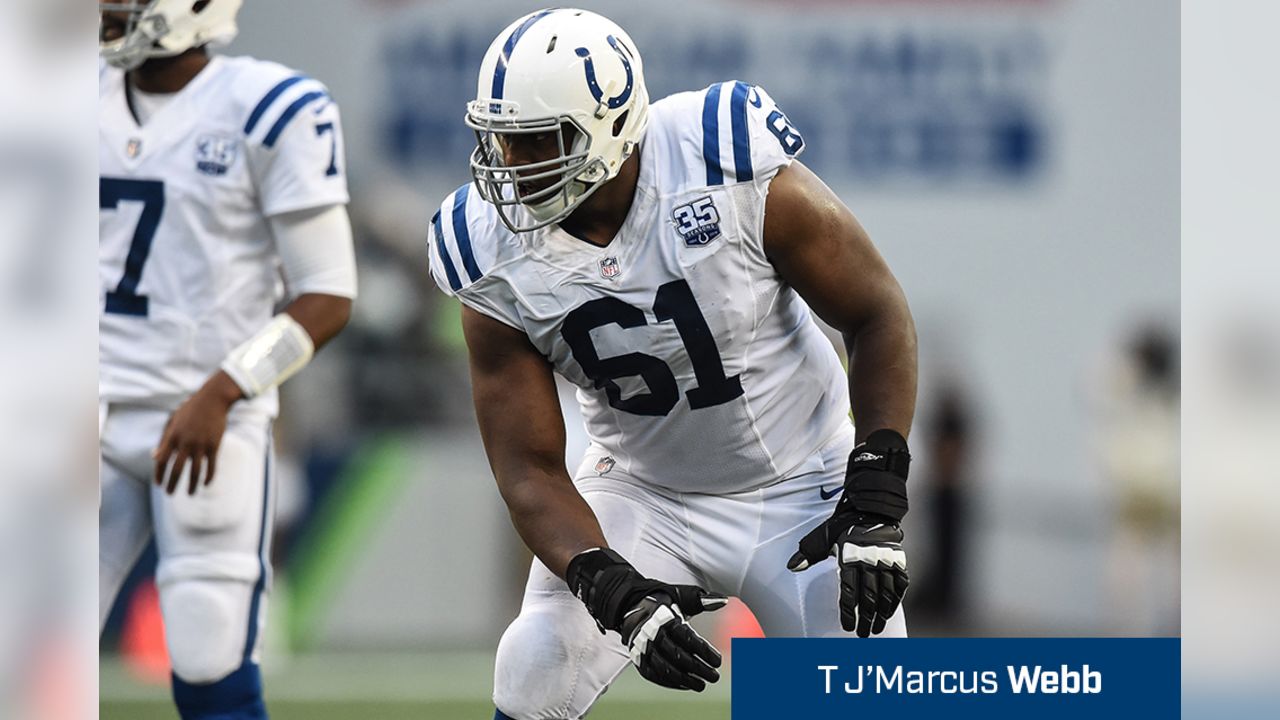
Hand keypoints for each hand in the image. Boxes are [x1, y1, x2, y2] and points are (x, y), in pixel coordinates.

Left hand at [153, 371, 242, 494]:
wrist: (213, 400)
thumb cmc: (190, 410)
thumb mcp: (173, 422)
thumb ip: (164, 440)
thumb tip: (154, 457)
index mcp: (173, 436)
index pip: (162, 460)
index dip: (159, 474)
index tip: (158, 484)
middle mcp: (186, 442)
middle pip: (177, 469)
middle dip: (172, 484)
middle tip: (169, 494)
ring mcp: (201, 444)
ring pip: (195, 471)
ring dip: (191, 485)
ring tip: (189, 494)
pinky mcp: (214, 445)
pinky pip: (211, 466)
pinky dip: (208, 477)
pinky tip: (205, 484)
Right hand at [566, 548, 727, 690]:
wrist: (631, 605)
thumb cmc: (663, 601)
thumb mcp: (683, 595)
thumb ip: (704, 599)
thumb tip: (724, 601)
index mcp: (666, 618)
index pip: (688, 639)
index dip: (704, 652)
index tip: (718, 661)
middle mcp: (652, 634)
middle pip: (679, 657)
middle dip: (699, 669)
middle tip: (714, 676)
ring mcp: (643, 649)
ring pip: (665, 669)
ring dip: (685, 680)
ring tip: (701, 685)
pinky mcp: (637, 659)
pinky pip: (654, 675)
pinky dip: (670, 683)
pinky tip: (685, 685)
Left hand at [787, 430, 910, 636]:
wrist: (872, 505)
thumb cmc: (843, 523)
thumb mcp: (822, 535)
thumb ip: (808, 553)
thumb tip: (791, 567)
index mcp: (850, 558)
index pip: (849, 591)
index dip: (848, 611)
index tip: (847, 626)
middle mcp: (869, 562)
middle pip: (869, 598)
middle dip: (866, 619)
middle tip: (862, 634)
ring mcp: (885, 562)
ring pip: (886, 594)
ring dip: (882, 613)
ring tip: (877, 628)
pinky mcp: (897, 560)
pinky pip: (900, 584)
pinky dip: (896, 599)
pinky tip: (891, 610)